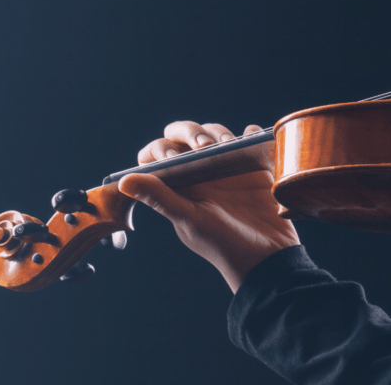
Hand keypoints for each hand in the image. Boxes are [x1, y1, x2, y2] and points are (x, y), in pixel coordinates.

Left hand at [117, 121, 299, 292]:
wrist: (267, 258)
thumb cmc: (224, 245)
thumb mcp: (190, 221)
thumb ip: (161, 199)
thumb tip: (123, 181)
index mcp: (180, 186)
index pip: (158, 156)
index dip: (160, 148)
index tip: (173, 156)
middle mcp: (201, 174)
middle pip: (186, 137)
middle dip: (191, 132)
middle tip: (205, 146)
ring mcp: (228, 169)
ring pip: (216, 134)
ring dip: (219, 132)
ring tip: (231, 144)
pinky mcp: (254, 169)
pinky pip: (250, 140)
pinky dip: (251, 134)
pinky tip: (251, 135)